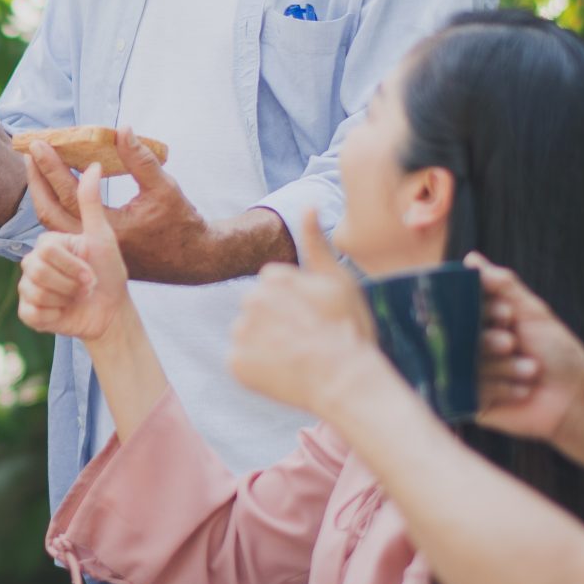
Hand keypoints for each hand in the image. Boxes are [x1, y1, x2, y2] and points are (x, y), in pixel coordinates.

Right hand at [17, 165, 129, 340]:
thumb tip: (94, 164)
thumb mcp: (102, 236)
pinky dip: (55, 315)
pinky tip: (65, 312)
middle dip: (70, 281)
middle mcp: (33, 262)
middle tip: (87, 284)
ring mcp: (28, 288)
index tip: (90, 273)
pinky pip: (32, 312)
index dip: (72, 264)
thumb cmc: (108, 272)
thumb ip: (90, 201)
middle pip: (37, 269)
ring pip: (35, 292)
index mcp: (47, 242)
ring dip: (66, 298)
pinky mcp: (28, 312)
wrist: (112, 312)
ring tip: (78, 297)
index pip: (47, 249)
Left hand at [27, 129, 227, 284]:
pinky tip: (53, 186)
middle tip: (30, 151)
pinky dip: (55, 205)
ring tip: (37, 166)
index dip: (53, 168)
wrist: (193, 259)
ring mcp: (92, 252)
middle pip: (50, 213)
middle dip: (37, 180)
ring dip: (43, 193)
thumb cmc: (181, 222)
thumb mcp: (164, 187)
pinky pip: (63, 229)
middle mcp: (95, 245)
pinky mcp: (94, 253)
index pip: (71, 196)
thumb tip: (122, 129)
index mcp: (111, 230)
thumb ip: (141, 159)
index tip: (40, 144)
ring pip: (54, 224)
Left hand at [227, 210, 383, 415]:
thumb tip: (307, 204)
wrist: (345, 379)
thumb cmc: (347, 328)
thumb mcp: (338, 279)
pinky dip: (257, 369)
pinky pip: (242, 362)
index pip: (272, 287)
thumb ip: (315, 242)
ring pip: (247, 334)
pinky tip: (282, 371)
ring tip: (295, 357)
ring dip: (264, 344)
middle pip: (257, 309)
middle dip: (275, 322)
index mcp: (272, 277)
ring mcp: (241, 332)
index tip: (312, 318)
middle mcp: (250, 300)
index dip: (294, 304)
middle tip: (304, 339)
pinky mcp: (235, 362)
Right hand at [470, 253, 583, 448]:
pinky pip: (473, 391)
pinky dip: (502, 388)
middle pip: (460, 336)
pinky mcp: (471, 403)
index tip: (507, 314)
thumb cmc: (557, 352)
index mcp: (481, 323)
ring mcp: (467, 375)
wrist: (574, 396)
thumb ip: (504, 285)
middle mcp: (469, 347)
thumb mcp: (533, 313)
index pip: (462, 308)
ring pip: (468, 364)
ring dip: (504, 366)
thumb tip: (471, 259)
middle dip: (489, 340)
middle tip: (513, 343)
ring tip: (531, 370)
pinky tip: (523, 389)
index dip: (481, 309)